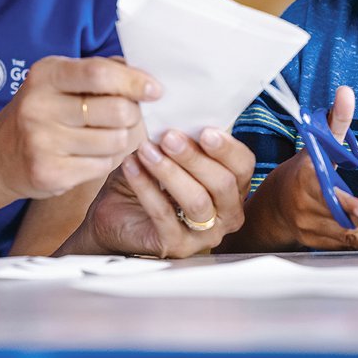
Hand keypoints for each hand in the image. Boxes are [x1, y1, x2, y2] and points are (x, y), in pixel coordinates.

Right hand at [0, 56, 159, 201]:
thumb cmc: (43, 112)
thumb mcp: (62, 81)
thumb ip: (102, 72)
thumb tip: (147, 78)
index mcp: (46, 74)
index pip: (100, 74)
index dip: (135, 82)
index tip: (156, 90)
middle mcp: (39, 105)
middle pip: (116, 110)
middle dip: (133, 114)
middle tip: (128, 117)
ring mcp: (41, 142)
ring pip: (116, 141)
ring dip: (122, 139)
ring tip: (107, 136)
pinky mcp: (48, 173)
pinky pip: (103, 165)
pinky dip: (108, 160)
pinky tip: (93, 155)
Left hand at [59, 126, 254, 258]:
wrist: (114, 215)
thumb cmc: (148, 180)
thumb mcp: (169, 153)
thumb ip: (183, 139)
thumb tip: (185, 111)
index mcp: (232, 187)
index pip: (243, 166)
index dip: (227, 149)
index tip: (205, 130)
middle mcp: (227, 213)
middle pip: (223, 184)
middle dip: (195, 157)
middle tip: (169, 137)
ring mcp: (204, 234)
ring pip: (197, 201)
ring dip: (170, 172)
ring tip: (147, 150)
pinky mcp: (177, 246)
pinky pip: (165, 216)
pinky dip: (146, 187)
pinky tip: (131, 166)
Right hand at [252, 86, 357, 255]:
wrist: (277, 202)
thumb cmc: (307, 167)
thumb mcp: (319, 142)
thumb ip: (336, 120)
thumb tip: (347, 92)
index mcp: (307, 178)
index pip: (324, 191)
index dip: (343, 201)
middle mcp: (306, 205)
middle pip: (336, 217)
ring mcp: (310, 227)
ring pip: (344, 236)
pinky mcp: (318, 242)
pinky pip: (347, 246)